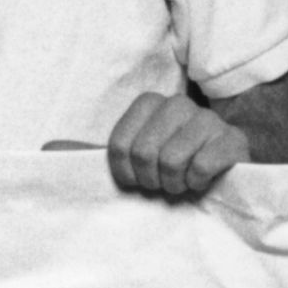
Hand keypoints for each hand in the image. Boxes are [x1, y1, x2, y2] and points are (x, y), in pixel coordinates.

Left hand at [103, 91, 244, 200]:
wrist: (223, 174)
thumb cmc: (174, 166)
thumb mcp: (136, 156)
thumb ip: (102, 152)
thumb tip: (54, 150)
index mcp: (149, 103)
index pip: (119, 146)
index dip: (127, 174)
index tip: (140, 179)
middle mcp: (178, 104)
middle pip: (143, 154)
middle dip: (152, 180)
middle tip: (165, 182)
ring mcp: (208, 118)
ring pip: (171, 161)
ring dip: (175, 184)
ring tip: (183, 181)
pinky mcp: (232, 139)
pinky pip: (201, 167)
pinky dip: (198, 183)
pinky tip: (203, 179)